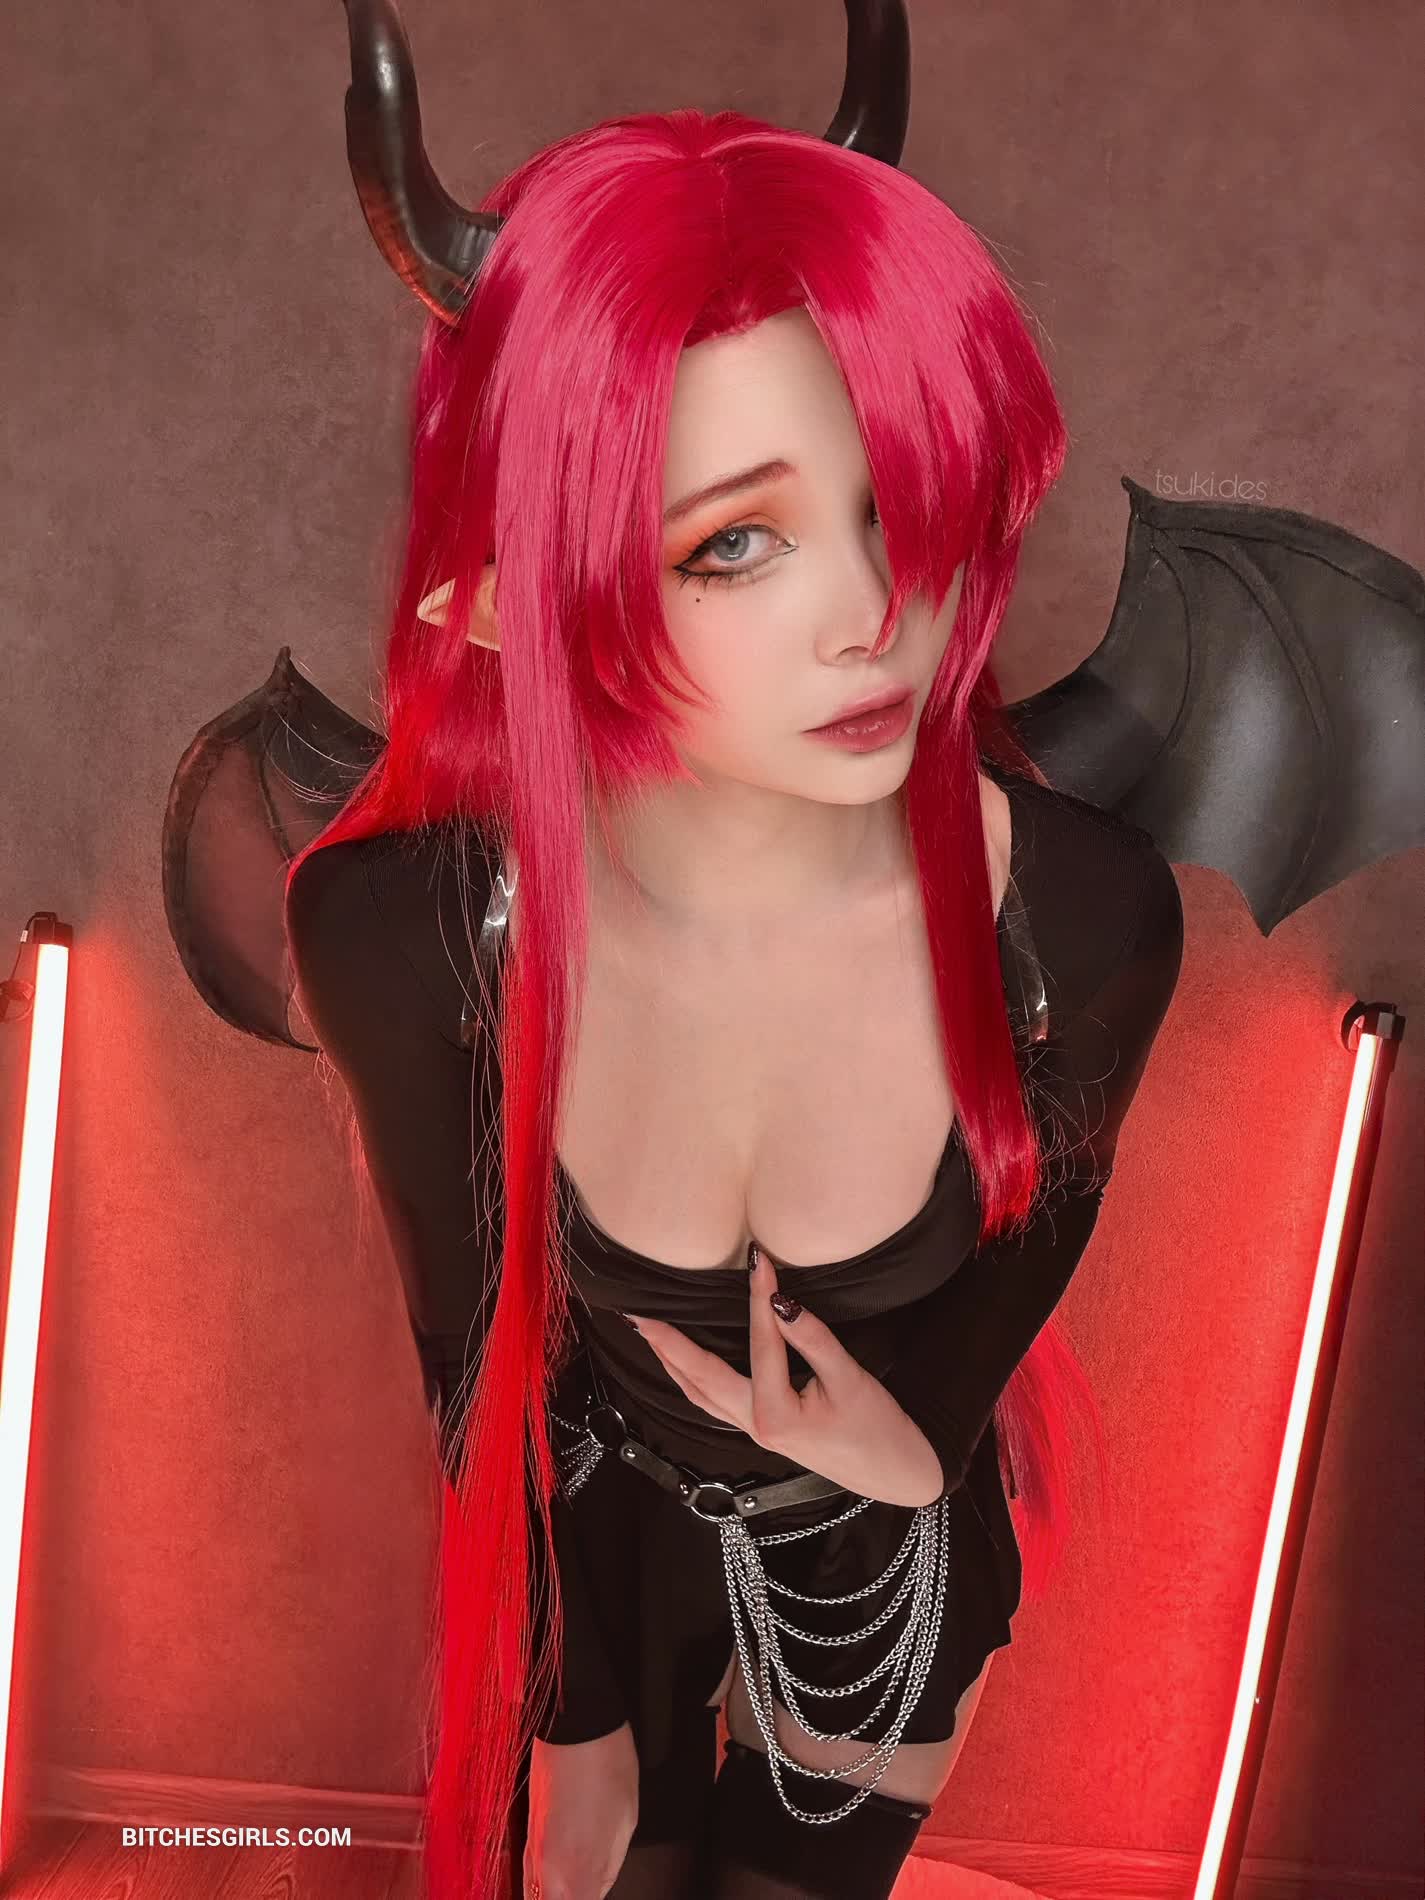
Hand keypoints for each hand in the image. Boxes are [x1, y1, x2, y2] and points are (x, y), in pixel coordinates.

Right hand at [524, 1720, 638, 1899]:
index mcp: (577, 1871)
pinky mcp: (525, 1830)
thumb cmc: (605, 1762)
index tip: (595, 1895)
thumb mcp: (626, 1822)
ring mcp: (530, 1848)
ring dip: (555, 1896)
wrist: (574, 1723)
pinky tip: (561, 1875)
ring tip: (575, 1886)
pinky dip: (543, 1883)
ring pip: (534, 1896)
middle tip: (586, 1890)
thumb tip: (598, 1887)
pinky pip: (530, 1873)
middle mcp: (546, 1867)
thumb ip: (608, 1867)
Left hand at [623, 1246, 944, 1508]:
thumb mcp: (850, 1380)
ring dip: (671, 1361)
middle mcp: (753, 1425)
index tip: (758, 1258)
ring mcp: (752, 1431)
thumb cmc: (877, 1428)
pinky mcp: (759, 1429)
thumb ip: (815, 1340)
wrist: (894, 1473)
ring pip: (698, 1393)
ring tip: (646, 1331)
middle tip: (636, 1310)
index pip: (762, 1343)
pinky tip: (682, 1364)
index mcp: (775, 1414)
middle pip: (700, 1377)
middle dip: (666, 1342)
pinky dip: (690, 1378)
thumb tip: (781, 1302)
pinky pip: (711, 1401)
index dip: (760, 1297)